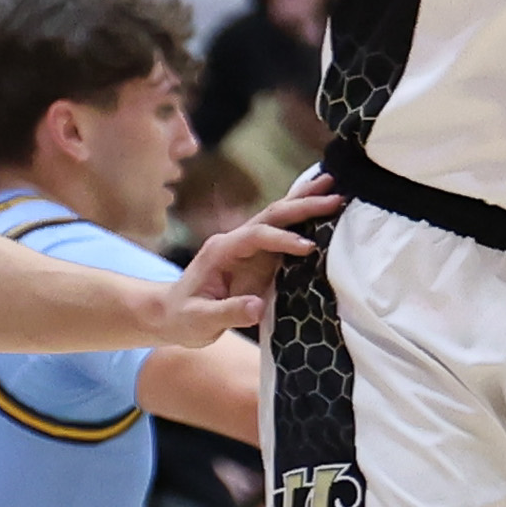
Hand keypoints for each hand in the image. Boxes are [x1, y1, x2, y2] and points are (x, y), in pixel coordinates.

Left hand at [154, 183, 338, 343]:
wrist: (170, 314)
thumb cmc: (182, 317)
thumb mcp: (199, 320)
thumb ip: (228, 313)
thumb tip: (258, 307)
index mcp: (221, 250)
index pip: (257, 237)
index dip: (283, 240)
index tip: (308, 249)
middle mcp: (235, 241)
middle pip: (272, 215)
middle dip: (302, 205)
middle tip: (335, 197)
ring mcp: (246, 247)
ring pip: (278, 217)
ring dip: (305, 202)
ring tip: (333, 186)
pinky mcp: (257, 257)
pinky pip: (281, 232)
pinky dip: (301, 218)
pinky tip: (317, 204)